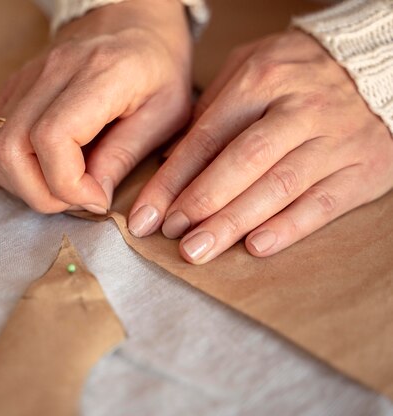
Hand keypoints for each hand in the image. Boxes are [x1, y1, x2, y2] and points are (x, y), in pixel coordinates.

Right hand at [0, 0, 191, 213]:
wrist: (131, 18)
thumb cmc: (157, 66)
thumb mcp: (167, 113)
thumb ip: (127, 156)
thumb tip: (92, 199)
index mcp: (99, 73)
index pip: (52, 138)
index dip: (68, 185)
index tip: (97, 198)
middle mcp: (52, 71)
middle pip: (11, 149)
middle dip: (42, 194)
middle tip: (76, 198)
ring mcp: (25, 78)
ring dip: (19, 184)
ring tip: (57, 186)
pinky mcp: (11, 88)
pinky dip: (3, 166)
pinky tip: (36, 170)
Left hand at [129, 30, 392, 263]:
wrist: (380, 65)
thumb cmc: (298, 72)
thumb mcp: (249, 67)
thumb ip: (210, 108)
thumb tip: (169, 157)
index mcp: (262, 80)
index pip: (207, 137)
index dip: (172, 180)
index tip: (147, 213)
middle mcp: (299, 109)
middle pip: (242, 163)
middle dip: (201, 203)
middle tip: (171, 235)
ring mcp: (335, 139)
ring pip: (279, 187)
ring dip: (234, 222)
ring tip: (199, 249)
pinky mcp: (364, 167)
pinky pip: (323, 203)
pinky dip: (288, 228)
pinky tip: (255, 246)